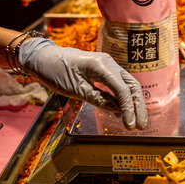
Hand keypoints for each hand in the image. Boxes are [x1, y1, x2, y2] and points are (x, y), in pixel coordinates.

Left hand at [19, 37, 147, 129]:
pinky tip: (123, 112)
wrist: (43, 58)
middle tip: (141, 126)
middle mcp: (108, 63)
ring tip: (137, 122)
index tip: (130, 125)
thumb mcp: (75, 89)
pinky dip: (123, 98)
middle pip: (131, 86)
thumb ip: (97, 99)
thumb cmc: (55, 71)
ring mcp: (107, 65)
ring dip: (133, 103)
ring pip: (128, 85)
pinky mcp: (103, 70)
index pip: (122, 89)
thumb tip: (117, 111)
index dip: (128, 108)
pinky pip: (118, 84)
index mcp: (101, 65)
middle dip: (137, 107)